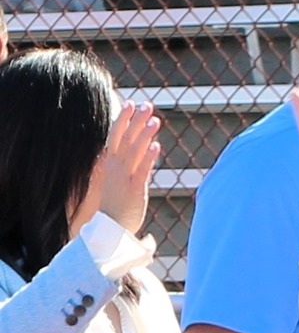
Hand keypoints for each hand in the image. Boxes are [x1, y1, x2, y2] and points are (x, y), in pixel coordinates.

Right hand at [76, 102, 159, 237]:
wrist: (110, 228)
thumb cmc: (115, 205)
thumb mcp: (119, 179)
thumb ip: (130, 164)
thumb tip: (143, 149)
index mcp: (110, 163)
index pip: (115, 135)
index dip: (123, 119)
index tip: (131, 104)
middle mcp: (116, 167)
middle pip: (125, 138)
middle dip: (136, 121)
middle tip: (147, 106)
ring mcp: (124, 178)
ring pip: (134, 151)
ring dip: (144, 134)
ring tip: (155, 121)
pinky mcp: (134, 190)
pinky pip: (142, 170)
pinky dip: (148, 157)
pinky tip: (156, 145)